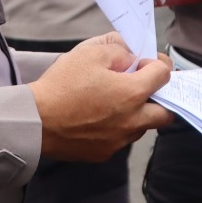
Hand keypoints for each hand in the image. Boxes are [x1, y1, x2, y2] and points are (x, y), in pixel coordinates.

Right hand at [30, 33, 173, 161]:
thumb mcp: (90, 52)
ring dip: (139, 113)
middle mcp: (132, 121)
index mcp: (132, 94)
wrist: (35, 120)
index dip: (157, 63)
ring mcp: (119, 141)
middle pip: (166, 113)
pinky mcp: (104, 153)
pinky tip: (99, 116)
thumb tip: (132, 56)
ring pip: (143, 127)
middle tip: (144, 86)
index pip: (164, 75)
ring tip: (116, 100)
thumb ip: (119, 49)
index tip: (145, 62)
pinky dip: (119, 127)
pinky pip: (121, 139)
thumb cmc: (62, 84)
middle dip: (161, 97)